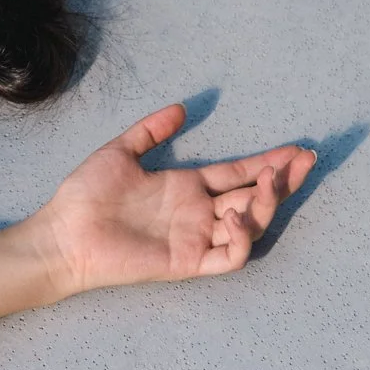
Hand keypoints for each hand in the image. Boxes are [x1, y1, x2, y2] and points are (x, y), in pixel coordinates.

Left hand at [0, 104, 316, 321]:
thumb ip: (150, 131)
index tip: (296, 148)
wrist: (65, 232)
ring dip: (265, 205)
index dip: (267, 161)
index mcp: (186, 186)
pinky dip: (240, 239)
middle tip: (304, 160)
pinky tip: (233, 215)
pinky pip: (229, 257)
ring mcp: (196, 238)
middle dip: (282, 180)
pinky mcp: (188, 262)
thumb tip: (181, 107)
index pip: (237, 172)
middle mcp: (198, 212)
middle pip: (253, 196)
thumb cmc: (86, 194)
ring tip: (269, 181)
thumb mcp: (120, 151)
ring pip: (249, 225)